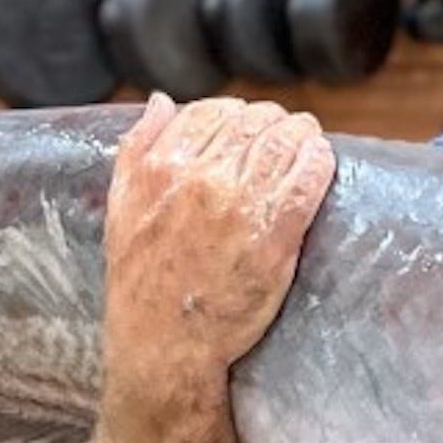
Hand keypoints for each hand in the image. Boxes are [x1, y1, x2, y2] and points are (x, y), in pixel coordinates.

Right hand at [102, 95, 335, 419]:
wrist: (164, 342)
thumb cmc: (140, 280)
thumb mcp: (120, 207)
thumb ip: (137, 148)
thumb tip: (161, 101)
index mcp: (163, 166)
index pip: (213, 112)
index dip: (236, 114)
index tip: (247, 126)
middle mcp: (203, 177)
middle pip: (254, 122)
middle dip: (272, 122)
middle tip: (284, 132)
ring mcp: (242, 204)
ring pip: (285, 142)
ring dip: (301, 135)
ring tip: (308, 140)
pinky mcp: (278, 234)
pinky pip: (309, 178)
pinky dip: (319, 162)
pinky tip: (321, 160)